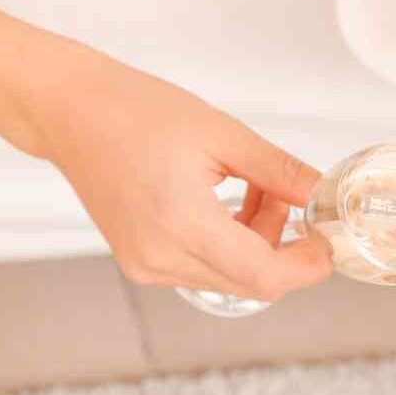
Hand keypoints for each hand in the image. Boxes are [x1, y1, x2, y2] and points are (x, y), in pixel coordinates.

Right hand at [34, 55, 332, 300]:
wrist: (68, 111)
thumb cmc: (134, 111)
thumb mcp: (222, 133)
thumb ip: (280, 171)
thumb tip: (324, 196)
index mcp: (181, 224)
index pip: (264, 276)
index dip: (306, 267)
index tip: (327, 243)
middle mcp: (159, 257)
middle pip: (250, 283)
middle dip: (283, 247)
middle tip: (286, 194)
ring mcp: (145, 265)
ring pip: (228, 278)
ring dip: (255, 242)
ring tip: (252, 186)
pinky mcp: (139, 262)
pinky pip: (202, 269)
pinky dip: (227, 243)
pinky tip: (225, 201)